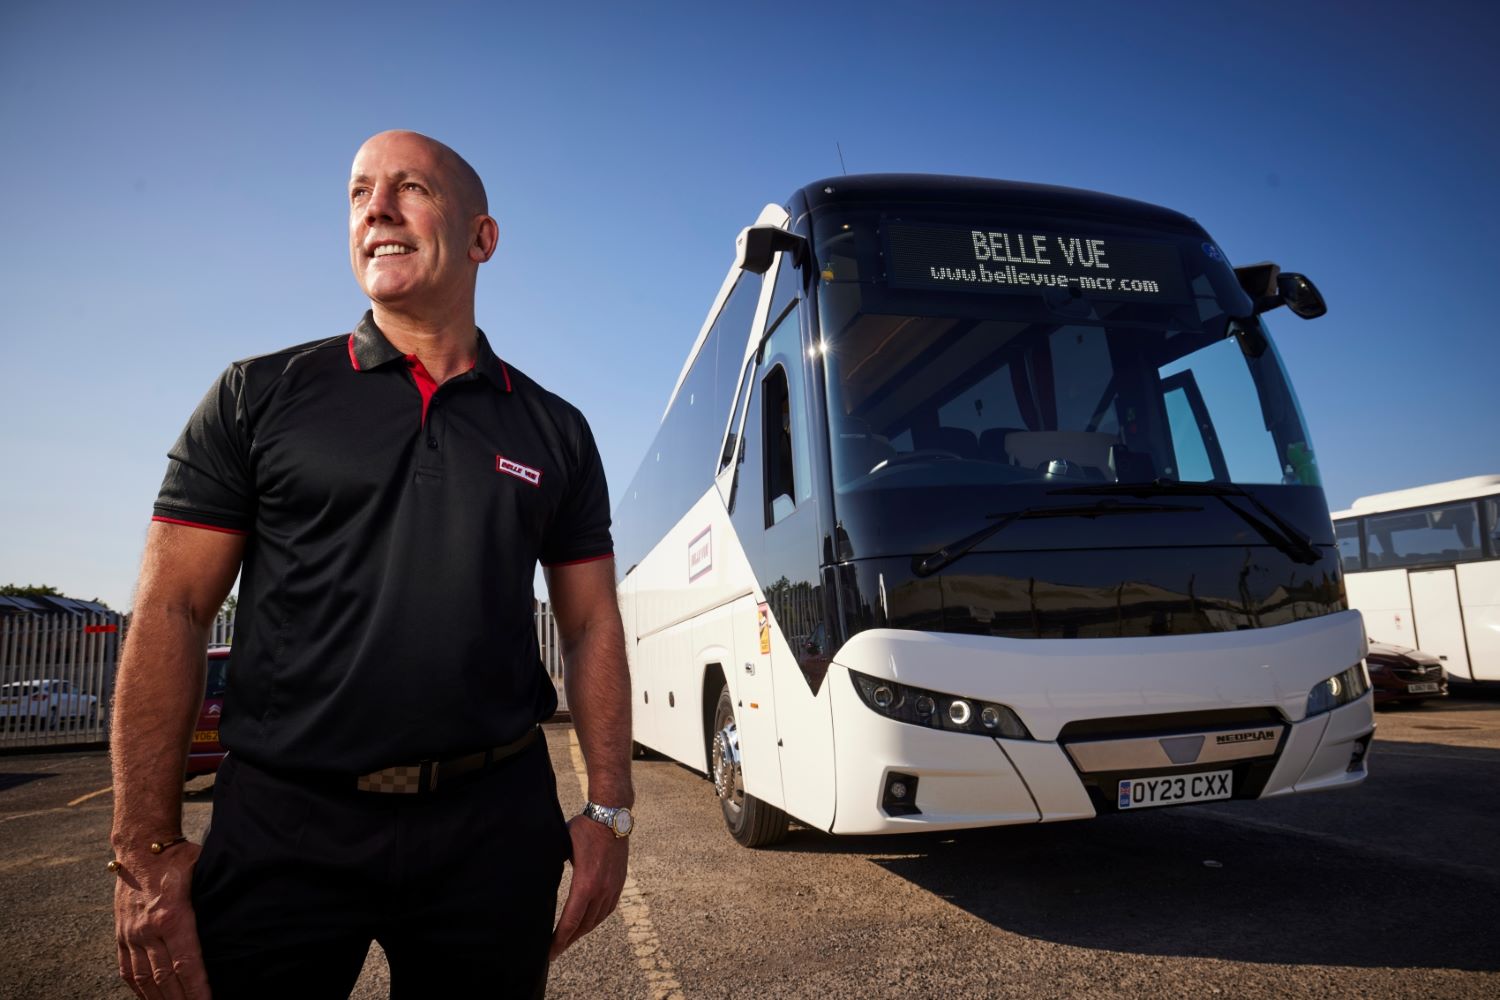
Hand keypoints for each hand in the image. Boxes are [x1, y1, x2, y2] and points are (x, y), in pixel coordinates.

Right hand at [113, 842, 210, 998]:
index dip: (198, 988)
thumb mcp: (203, 871)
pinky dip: (139, 989)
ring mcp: (132, 935)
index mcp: (172, 916)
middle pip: (165, 978)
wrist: (138, 848)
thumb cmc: (177, 859)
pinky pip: (127, 970)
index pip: (186, 962)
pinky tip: (151, 999)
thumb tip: (243, 909)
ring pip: (145, 979)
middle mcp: (148, 930)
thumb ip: (215, 895)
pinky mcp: (121, 935)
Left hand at [549, 814, 628, 960]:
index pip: (570, 922)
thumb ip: (552, 867)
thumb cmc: (583, 829)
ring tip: (569, 940)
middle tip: (555, 952)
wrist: (611, 817)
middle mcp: (601, 890)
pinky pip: (607, 910)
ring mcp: (612, 888)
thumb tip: (534, 879)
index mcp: (585, 884)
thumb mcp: (562, 847)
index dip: (559, 940)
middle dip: (568, 941)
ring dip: (582, 932)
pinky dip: (596, 920)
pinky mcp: (619, 883)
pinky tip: (588, 923)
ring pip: (596, 920)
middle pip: (583, 926)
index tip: (550, 953)